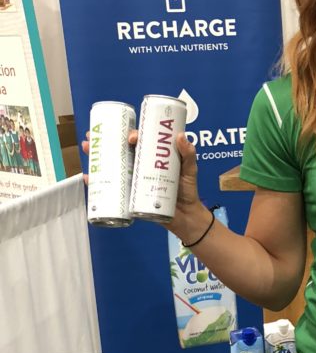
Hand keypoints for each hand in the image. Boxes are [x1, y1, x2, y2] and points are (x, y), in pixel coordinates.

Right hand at [81, 130, 205, 234]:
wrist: (186, 216)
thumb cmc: (188, 190)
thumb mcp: (190, 169)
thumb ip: (188, 154)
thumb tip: (180, 136)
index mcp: (152, 156)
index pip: (139, 142)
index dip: (131, 135)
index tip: (130, 138)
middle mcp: (140, 165)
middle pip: (119, 150)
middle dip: (104, 141)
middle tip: (92, 136)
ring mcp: (133, 180)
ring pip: (112, 165)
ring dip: (96, 157)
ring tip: (87, 149)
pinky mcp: (130, 195)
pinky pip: (111, 187)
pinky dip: (98, 182)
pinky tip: (88, 177)